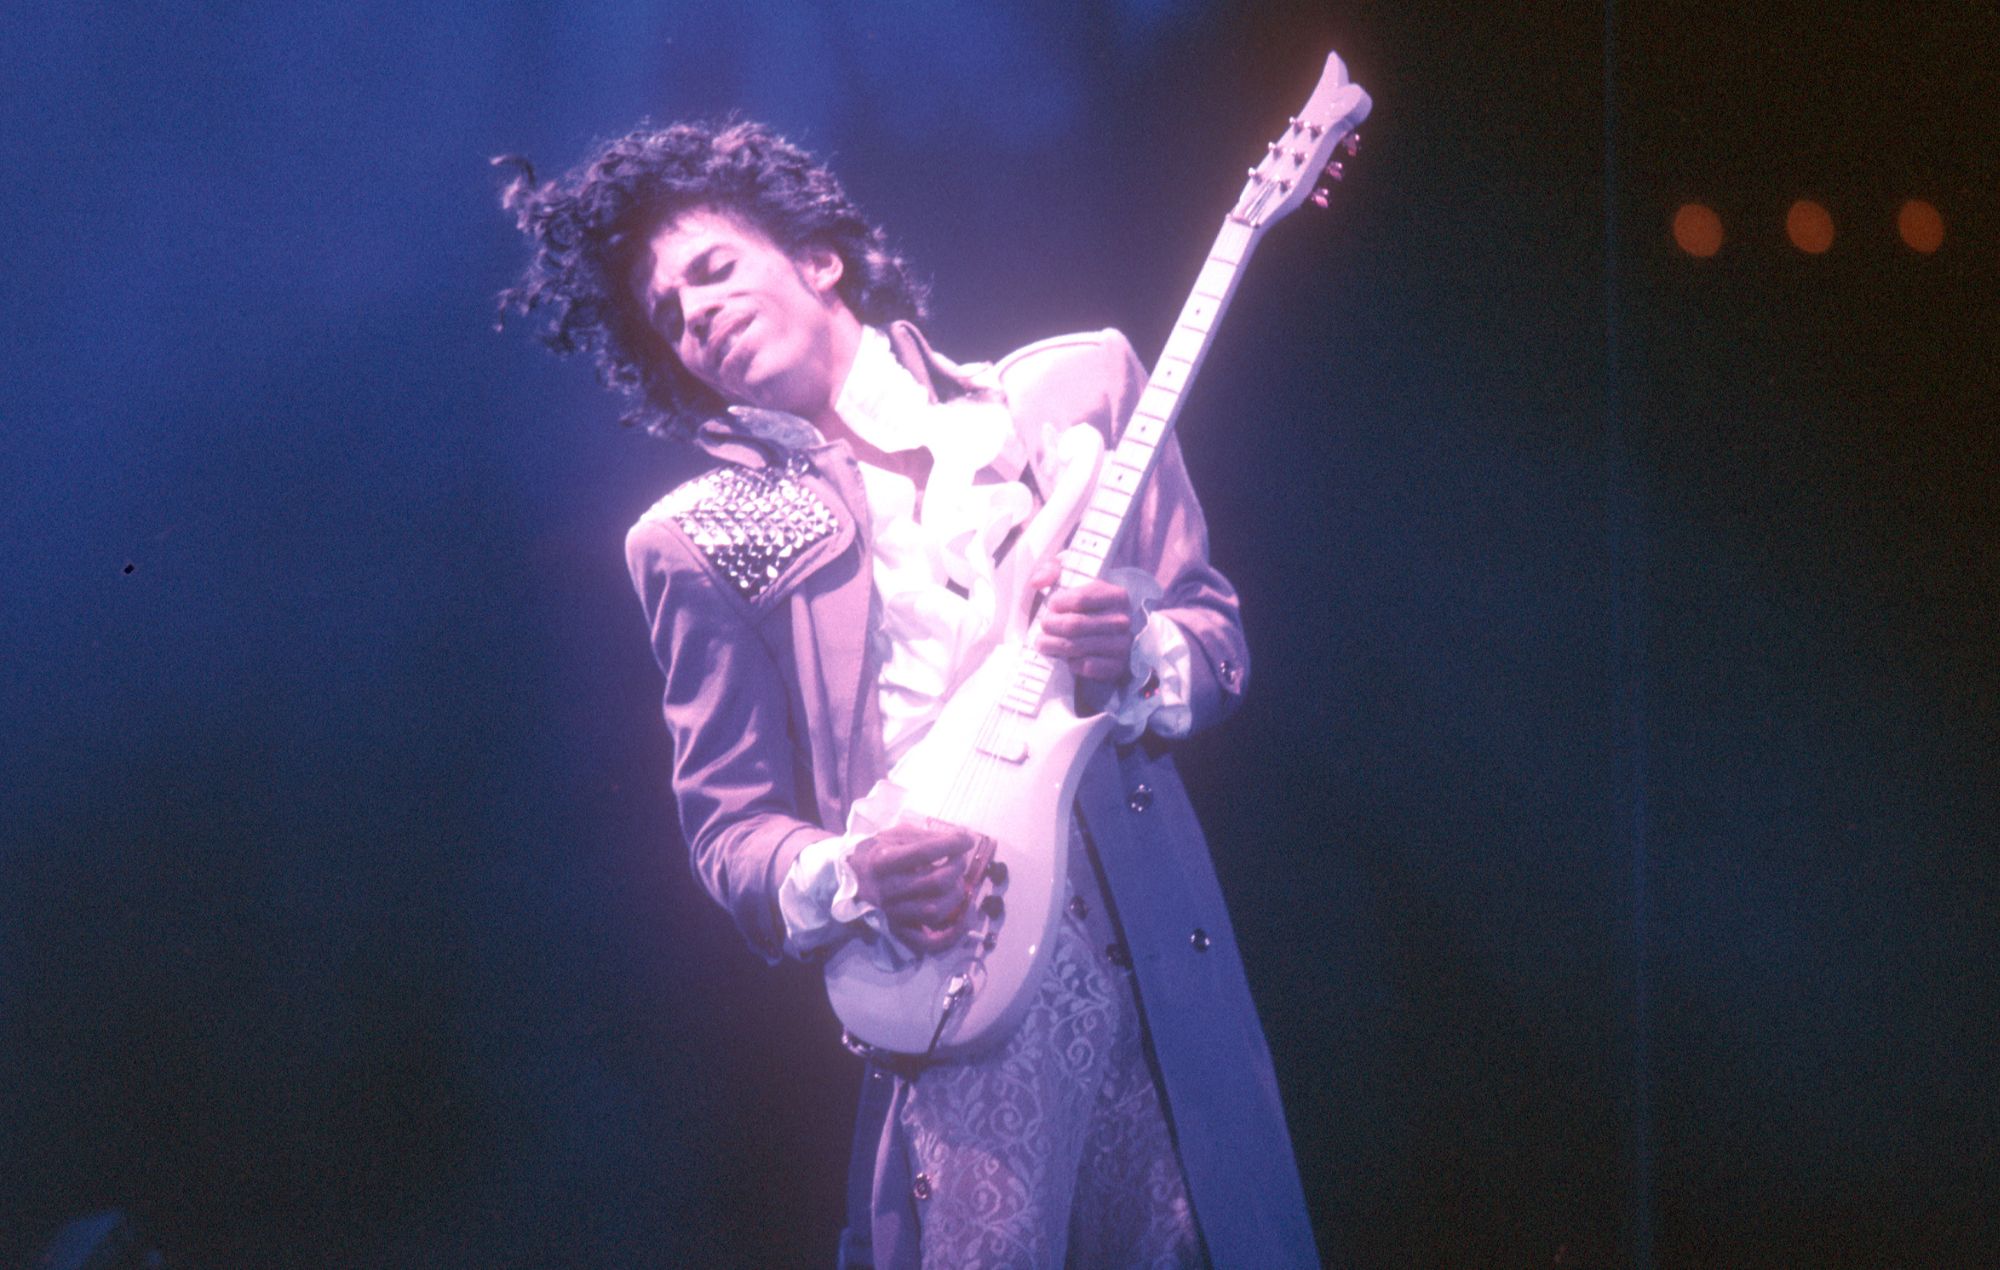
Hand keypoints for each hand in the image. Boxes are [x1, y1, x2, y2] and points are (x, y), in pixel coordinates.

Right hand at [851, 820, 985, 953]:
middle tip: (960, 860)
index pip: (923, 852)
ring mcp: (892, 913)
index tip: (967, 840)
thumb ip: (924, 836)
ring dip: (957, 894)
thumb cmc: (874, 853)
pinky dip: (953, 934)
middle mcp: (886, 890)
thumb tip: (961, 838)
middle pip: (935, 882)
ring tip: (957, 882)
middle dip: (957, 867)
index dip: (952, 844)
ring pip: (936, 910)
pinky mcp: (898, 931)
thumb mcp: (892, 835)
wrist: (845, 880)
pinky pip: (929, 942)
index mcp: (882, 861)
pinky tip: (965, 916)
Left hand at [1029, 559, 1136, 685]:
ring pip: (1077, 647)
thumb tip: (1038, 581)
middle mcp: (1123, 620)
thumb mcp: (1069, 578)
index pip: (1080, 600)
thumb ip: (1051, 569)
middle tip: (1042, 627)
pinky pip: (1088, 666)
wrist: (1103, 635)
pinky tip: (1066, 658)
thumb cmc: (1082, 605)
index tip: (1050, 605)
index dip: (1058, 604)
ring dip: (1054, 646)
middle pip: (1075, 625)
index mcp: (1116, 595)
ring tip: (1043, 643)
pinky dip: (1072, 663)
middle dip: (1051, 627)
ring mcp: (1123, 644)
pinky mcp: (1117, 666)